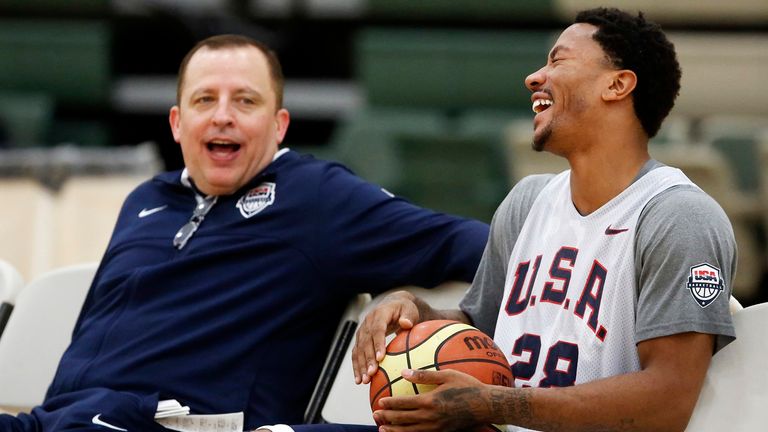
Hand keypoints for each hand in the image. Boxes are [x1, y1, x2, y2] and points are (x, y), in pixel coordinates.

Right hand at [352, 291, 421, 383]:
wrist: (393, 305)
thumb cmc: (404, 309)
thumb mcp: (409, 310)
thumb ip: (408, 316)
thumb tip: (406, 323)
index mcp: (379, 314)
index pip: (377, 329)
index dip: (377, 343)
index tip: (380, 358)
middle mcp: (367, 322)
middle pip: (365, 342)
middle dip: (367, 359)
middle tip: (372, 374)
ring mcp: (362, 331)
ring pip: (358, 349)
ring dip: (360, 365)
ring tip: (364, 380)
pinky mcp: (360, 339)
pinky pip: (356, 354)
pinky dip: (357, 367)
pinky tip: (359, 380)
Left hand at [373, 369, 490, 431]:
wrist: (486, 406)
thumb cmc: (468, 386)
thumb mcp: (447, 375)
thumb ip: (424, 374)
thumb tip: (404, 372)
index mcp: (430, 401)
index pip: (404, 404)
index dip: (390, 404)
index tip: (379, 403)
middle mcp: (431, 417)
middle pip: (403, 420)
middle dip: (387, 419)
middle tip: (374, 416)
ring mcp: (436, 428)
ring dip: (394, 431)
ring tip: (382, 429)